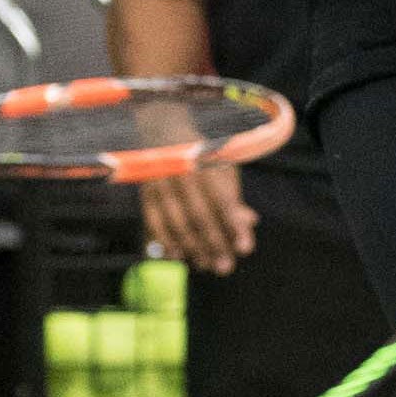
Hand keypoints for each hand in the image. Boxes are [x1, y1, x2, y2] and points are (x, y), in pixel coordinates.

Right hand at [139, 163, 255, 273]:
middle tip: (225, 268)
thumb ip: (234, 195)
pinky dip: (166, 241)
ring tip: (206, 265)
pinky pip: (154, 222)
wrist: (163, 129)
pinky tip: (178, 256)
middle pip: (199, 216)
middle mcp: (182, 173)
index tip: (245, 249)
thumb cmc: (202, 154)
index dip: (235, 226)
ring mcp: (160, 182)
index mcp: (207, 163)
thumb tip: (250, 222)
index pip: (223, 200)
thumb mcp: (223, 166)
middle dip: (214, 244)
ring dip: (192, 249)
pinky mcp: (145, 192)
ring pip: (176, 223)